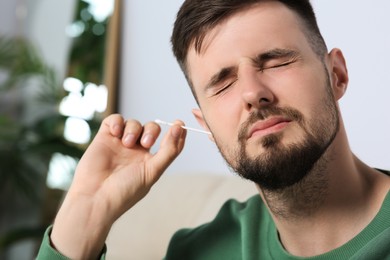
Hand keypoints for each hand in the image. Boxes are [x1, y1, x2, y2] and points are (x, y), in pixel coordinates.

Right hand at [50, 114, 185, 258]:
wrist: (95, 198)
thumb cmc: (125, 190)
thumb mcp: (153, 172)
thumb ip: (169, 151)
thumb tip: (180, 128)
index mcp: (149, 161)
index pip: (167, 142)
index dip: (175, 132)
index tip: (179, 124)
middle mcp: (135, 151)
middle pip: (151, 128)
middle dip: (151, 131)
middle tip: (146, 142)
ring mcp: (119, 144)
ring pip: (133, 123)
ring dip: (133, 129)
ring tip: (126, 143)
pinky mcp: (104, 138)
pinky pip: (114, 120)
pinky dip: (117, 122)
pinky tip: (115, 133)